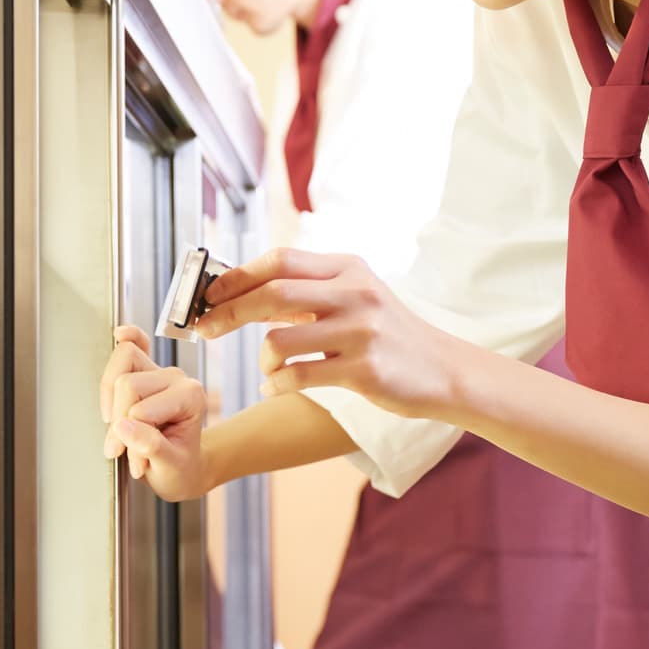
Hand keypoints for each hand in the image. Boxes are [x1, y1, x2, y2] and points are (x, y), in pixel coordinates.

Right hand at [98, 325, 212, 500]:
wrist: (183, 469)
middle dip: (118, 421)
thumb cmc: (180, 468)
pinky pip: (136, 343)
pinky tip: (120, 334)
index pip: (141, 406)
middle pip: (126, 383)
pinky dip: (128, 337)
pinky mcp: (146, 370)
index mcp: (190, 396)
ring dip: (110, 403)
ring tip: (118, 434)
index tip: (137, 464)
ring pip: (121, 364)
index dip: (130, 436)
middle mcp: (176, 378)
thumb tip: (123, 426)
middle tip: (122, 451)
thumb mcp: (171, 468)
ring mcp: (159, 372)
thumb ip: (150, 447)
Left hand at [194, 248, 457, 418]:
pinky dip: (277, 385)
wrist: (444, 369)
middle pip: (273, 293)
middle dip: (228, 311)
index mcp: (347, 268)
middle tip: (204, 329)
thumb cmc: (388, 334)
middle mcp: (355, 293)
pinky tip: (276, 388)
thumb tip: (242, 291)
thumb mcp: (353, 298)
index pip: (280, 260)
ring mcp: (361, 331)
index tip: (206, 294)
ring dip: (262, 359)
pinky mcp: (365, 370)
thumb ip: (305, 293)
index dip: (237, 276)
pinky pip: (300, 376)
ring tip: (268, 369)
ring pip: (281, 341)